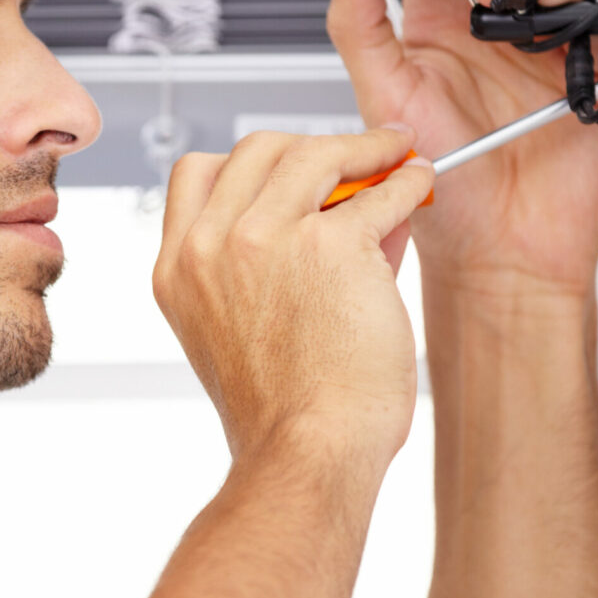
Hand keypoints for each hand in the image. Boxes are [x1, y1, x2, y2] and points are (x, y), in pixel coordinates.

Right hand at [153, 126, 433, 465]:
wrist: (308, 453)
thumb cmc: (284, 412)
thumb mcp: (242, 327)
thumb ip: (275, 261)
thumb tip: (348, 203)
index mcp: (178, 269)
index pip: (198, 174)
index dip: (249, 162)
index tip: (288, 166)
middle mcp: (211, 246)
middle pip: (257, 149)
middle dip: (309, 144)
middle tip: (352, 151)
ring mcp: (264, 239)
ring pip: (314, 153)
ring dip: (364, 145)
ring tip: (395, 151)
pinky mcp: (329, 244)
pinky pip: (378, 192)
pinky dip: (405, 181)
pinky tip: (418, 185)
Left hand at [327, 0, 597, 296]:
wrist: (504, 251)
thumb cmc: (442, 190)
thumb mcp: (383, 98)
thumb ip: (357, 26)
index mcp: (437, 24)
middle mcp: (492, 25)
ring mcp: (544, 42)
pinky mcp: (590, 65)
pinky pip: (594, 14)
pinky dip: (571, 4)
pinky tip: (543, 21)